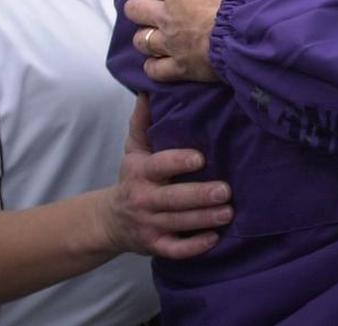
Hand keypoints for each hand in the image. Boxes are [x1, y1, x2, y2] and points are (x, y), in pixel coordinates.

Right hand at [97, 95, 232, 258]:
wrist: (108, 220)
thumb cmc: (132, 177)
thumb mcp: (133, 149)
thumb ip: (142, 122)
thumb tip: (149, 88)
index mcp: (140, 172)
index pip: (159, 166)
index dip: (178, 162)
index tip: (201, 158)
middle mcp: (143, 199)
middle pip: (172, 199)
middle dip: (199, 196)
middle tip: (226, 190)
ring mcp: (149, 224)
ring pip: (177, 224)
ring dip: (204, 219)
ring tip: (229, 212)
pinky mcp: (155, 245)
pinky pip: (175, 249)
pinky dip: (194, 247)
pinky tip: (215, 238)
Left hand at [126, 0, 260, 82]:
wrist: (243, 25)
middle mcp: (167, 12)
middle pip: (137, 9)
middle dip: (136, 7)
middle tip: (142, 7)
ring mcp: (171, 42)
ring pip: (143, 41)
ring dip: (144, 38)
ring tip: (148, 38)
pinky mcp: (181, 66)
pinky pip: (158, 72)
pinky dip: (155, 70)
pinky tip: (155, 68)